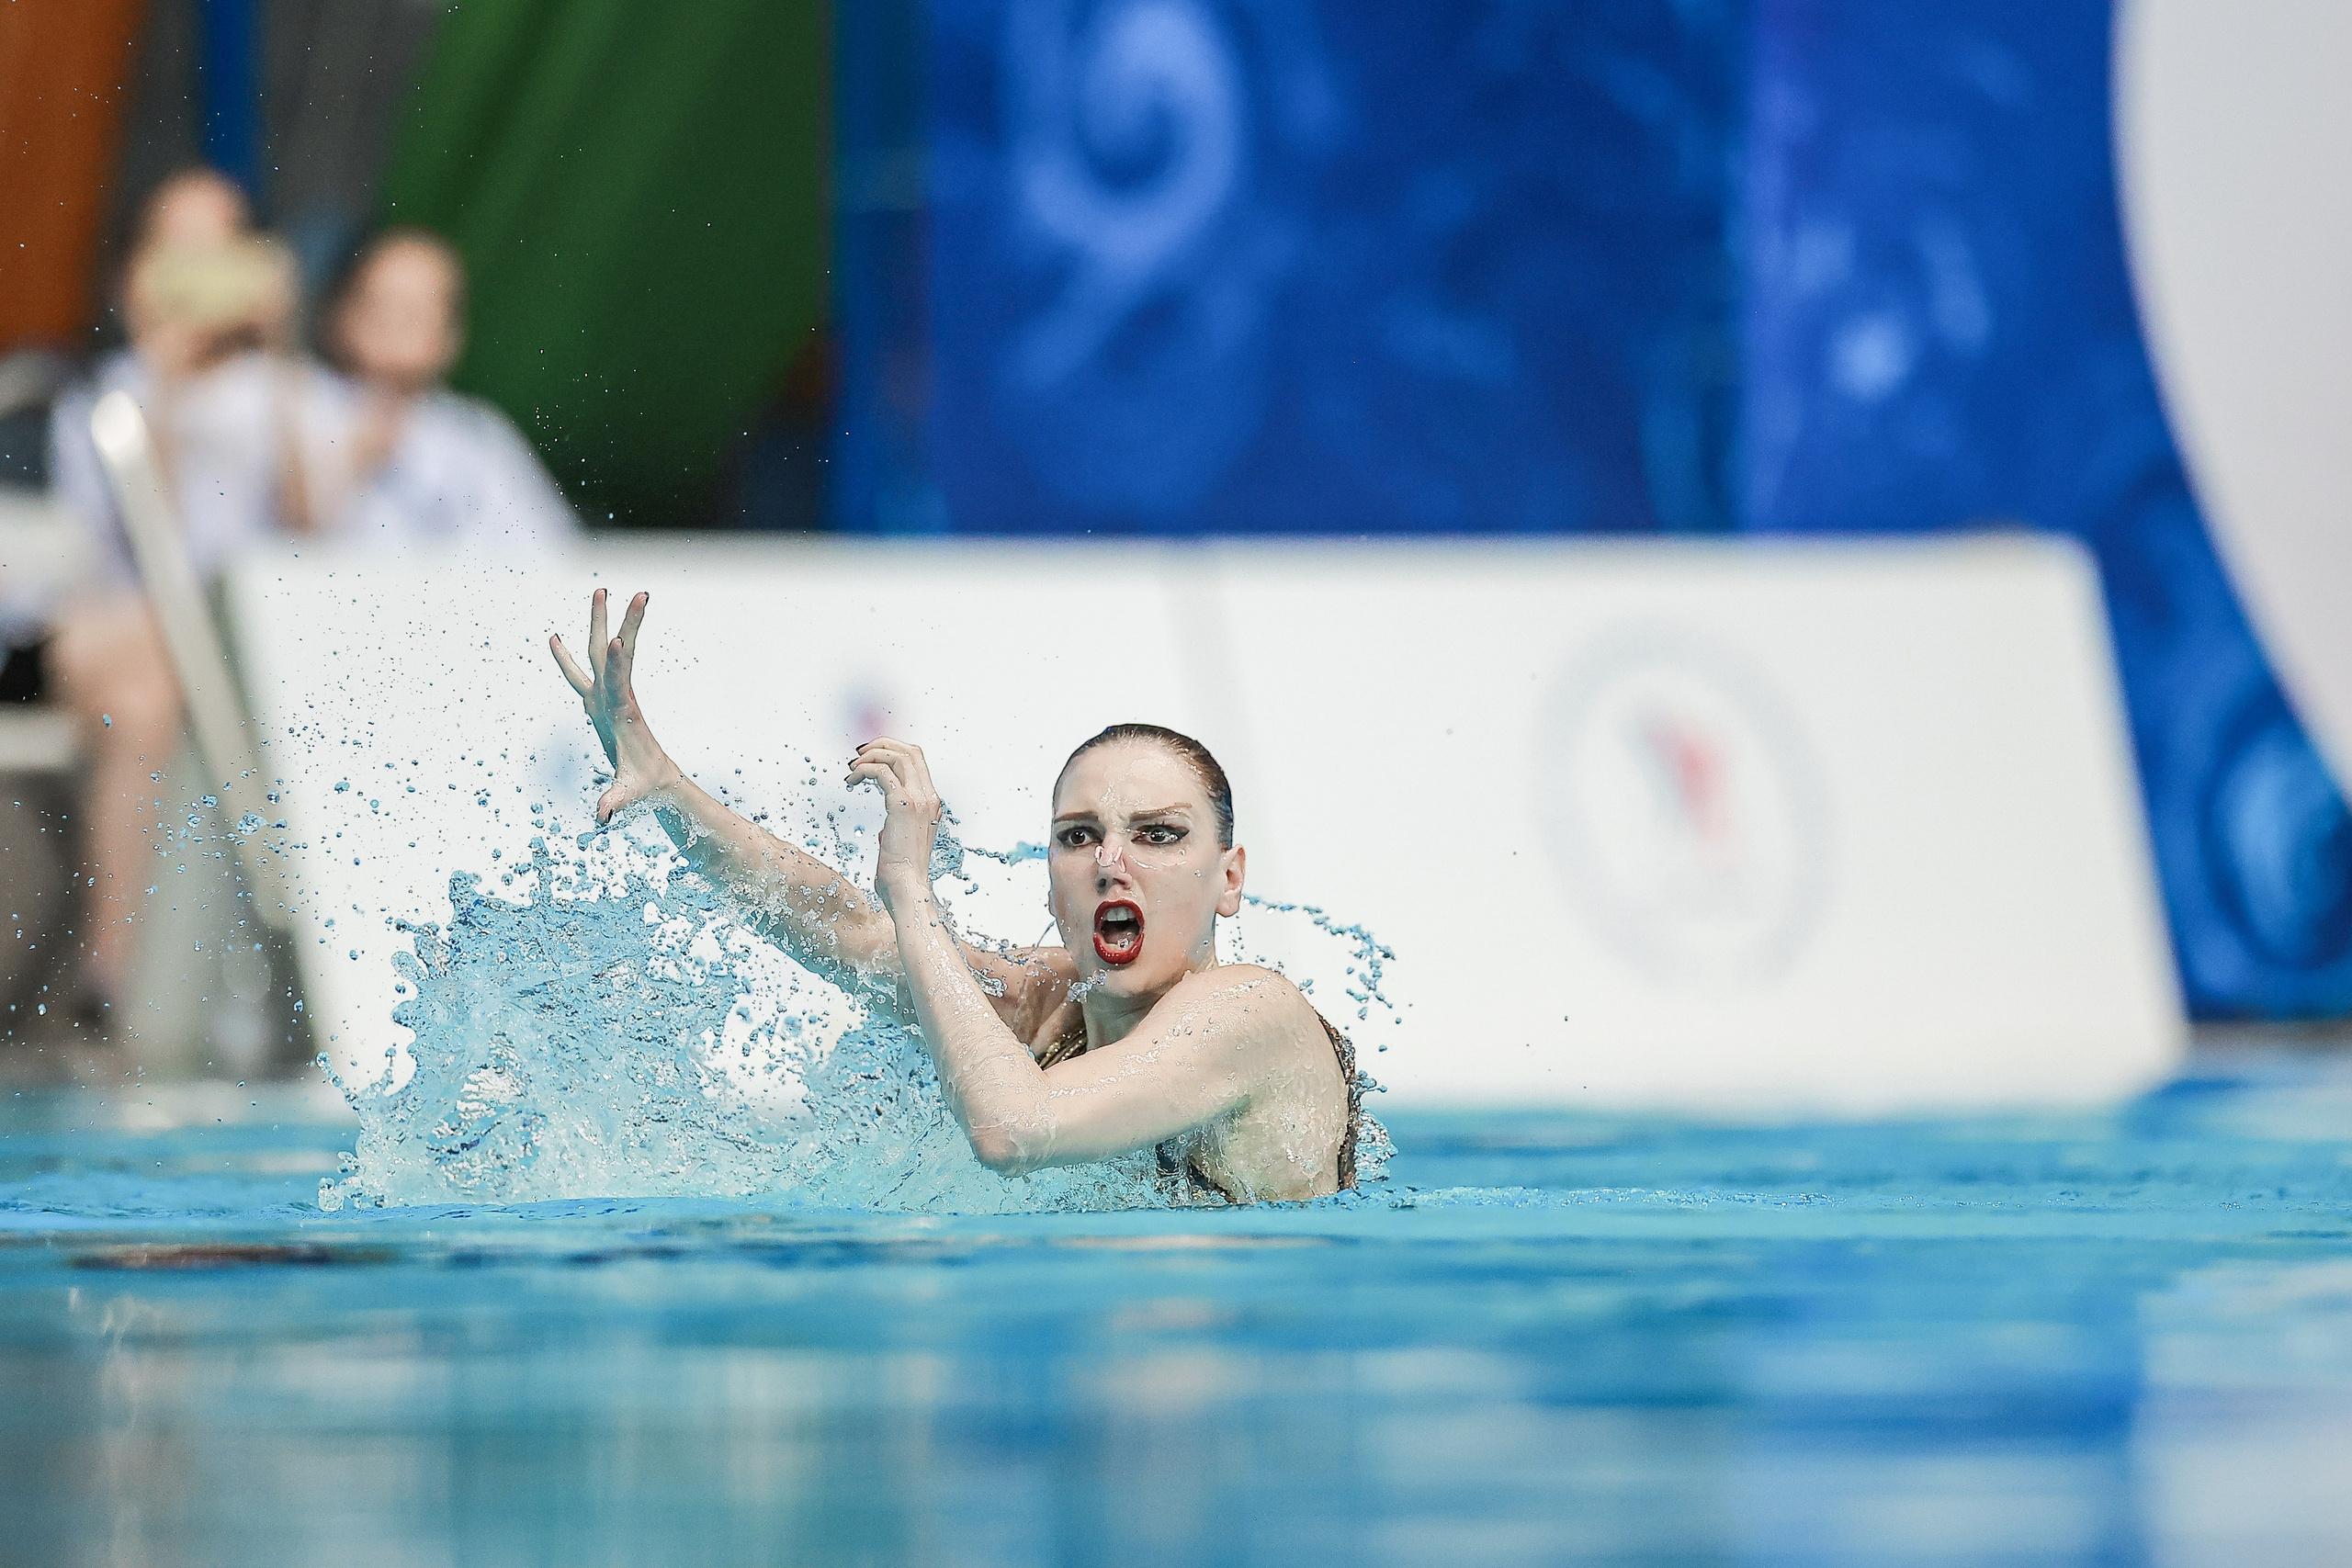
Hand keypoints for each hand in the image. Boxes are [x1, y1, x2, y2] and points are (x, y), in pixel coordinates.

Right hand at [550, 588, 681, 822]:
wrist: (656, 779)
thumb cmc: (644, 785)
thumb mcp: (629, 795)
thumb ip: (614, 802)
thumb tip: (602, 817)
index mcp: (625, 712)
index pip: (622, 682)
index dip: (618, 664)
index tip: (619, 640)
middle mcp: (619, 696)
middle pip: (618, 653)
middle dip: (624, 623)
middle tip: (635, 592)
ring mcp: (608, 696)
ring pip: (602, 652)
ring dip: (600, 623)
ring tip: (600, 589)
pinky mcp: (598, 701)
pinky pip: (581, 671)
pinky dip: (567, 656)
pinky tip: (552, 638)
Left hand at [847, 737, 941, 902]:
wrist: (907, 889)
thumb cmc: (901, 874)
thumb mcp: (904, 845)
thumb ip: (900, 830)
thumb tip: (887, 830)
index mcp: (931, 803)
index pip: (918, 761)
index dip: (893, 751)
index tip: (870, 757)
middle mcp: (929, 797)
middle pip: (911, 751)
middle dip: (882, 744)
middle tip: (859, 753)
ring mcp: (919, 800)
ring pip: (898, 756)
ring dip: (871, 755)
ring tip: (852, 767)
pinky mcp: (902, 806)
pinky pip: (881, 772)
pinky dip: (864, 770)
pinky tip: (851, 781)